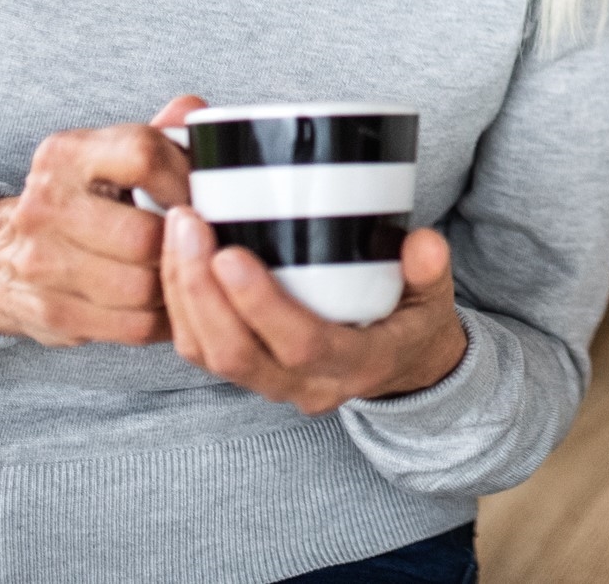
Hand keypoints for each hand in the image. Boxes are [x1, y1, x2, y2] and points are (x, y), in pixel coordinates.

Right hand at [0, 95, 200, 345]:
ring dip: (177, 284)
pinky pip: (133, 326)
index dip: (186, 179)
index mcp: (65, 153)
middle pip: (145, 236)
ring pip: (143, 287)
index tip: (204, 194)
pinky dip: (163, 318)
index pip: (143, 156)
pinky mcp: (51, 312)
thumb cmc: (79, 198)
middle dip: (185, 242)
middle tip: (203, 241)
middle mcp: (45, 205)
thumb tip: (195, 112)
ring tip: (188, 270)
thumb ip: (158, 132)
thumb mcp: (109, 154)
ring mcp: (41, 263)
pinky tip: (168, 302)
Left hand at [162, 209, 467, 414]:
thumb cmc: (414, 321)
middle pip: (236, 353)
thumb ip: (431, 270)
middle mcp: (306, 385)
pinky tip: (172, 253)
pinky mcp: (248, 370)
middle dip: (200, 289)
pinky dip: (177, 304)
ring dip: (181, 293)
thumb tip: (423, 243)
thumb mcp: (435, 297)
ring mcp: (272, 383)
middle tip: (187, 222)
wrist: (403, 367)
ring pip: (209, 354)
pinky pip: (200, 349)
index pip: (300, 345)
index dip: (260, 304)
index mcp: (355, 365)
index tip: (230, 252)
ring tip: (175, 228)